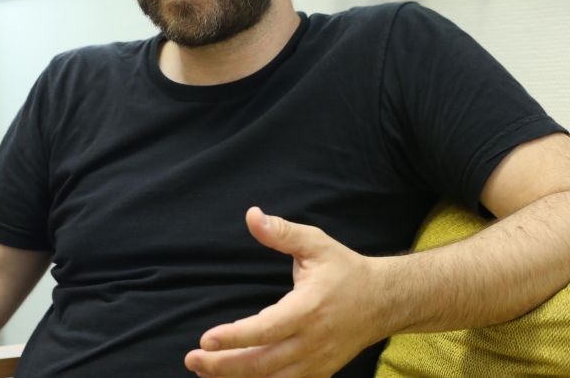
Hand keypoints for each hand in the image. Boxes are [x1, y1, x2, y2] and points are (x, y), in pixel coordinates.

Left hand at [184, 207, 385, 377]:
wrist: (386, 301)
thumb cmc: (346, 270)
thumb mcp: (316, 243)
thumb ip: (282, 232)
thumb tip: (252, 215)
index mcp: (308, 309)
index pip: (266, 329)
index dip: (235, 337)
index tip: (206, 340)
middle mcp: (312, 341)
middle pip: (263, 362)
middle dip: (224, 365)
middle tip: (192, 360)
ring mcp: (317, 361)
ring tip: (205, 372)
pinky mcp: (320, 371)